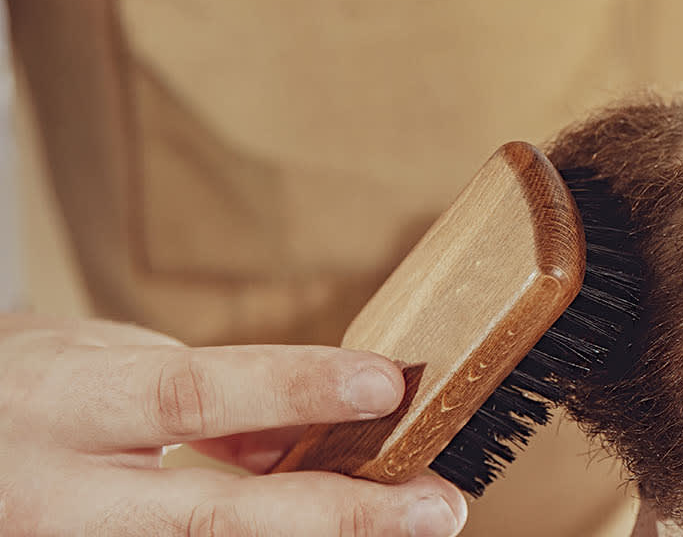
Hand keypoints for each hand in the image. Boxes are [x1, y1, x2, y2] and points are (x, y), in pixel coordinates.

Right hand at [0, 315, 467, 535]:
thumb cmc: (35, 397)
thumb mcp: (105, 365)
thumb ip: (207, 393)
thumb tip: (322, 418)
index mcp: (65, 405)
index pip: (193, 393)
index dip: (292, 388)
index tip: (386, 384)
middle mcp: (65, 498)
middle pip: (218, 517)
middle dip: (341, 515)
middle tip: (438, 508)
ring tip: (414, 524)